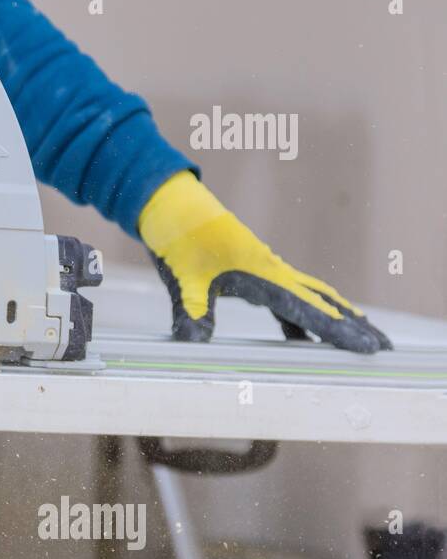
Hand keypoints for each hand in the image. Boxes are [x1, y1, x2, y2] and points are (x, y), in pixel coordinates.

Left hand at [138, 171, 391, 352]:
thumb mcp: (182, 280)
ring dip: (337, 318)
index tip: (368, 347)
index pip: (310, 310)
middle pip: (324, 303)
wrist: (175, 210)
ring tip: (362, 338)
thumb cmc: (181, 242)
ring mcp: (268, 270)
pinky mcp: (257, 270)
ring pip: (313, 297)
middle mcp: (273, 271)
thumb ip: (191, 313)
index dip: (340, 331)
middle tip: (383, 348)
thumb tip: (194, 344)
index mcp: (262, 275)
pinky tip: (306, 335)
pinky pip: (291, 296)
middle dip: (354, 327)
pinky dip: (306, 315)